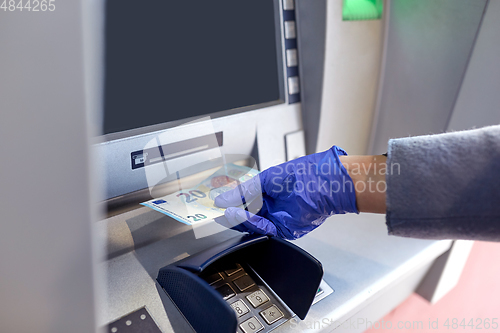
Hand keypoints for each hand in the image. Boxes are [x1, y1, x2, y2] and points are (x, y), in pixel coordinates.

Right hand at [214, 146, 357, 239]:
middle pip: (246, 218)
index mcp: (267, 195)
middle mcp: (272, 209)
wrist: (325, 182)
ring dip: (240, 221)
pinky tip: (242, 216)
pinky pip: (265, 230)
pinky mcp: (285, 230)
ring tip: (228, 213)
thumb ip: (243, 192)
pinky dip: (252, 224)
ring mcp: (278, 220)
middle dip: (232, 216)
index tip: (217, 205)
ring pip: (253, 226)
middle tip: (220, 212)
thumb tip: (222, 199)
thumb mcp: (265, 179)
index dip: (230, 205)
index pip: (243, 205)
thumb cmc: (302, 174)